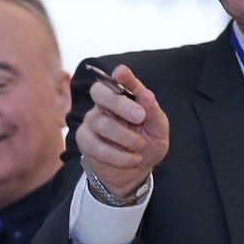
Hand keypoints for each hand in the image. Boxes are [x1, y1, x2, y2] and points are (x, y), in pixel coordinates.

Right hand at [74, 64, 169, 198]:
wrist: (137, 171)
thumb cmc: (148, 143)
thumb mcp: (158, 129)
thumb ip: (153, 111)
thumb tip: (146, 94)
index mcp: (124, 96)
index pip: (118, 80)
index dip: (120, 75)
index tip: (121, 72)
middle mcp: (104, 104)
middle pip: (99, 93)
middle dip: (119, 104)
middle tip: (140, 116)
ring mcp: (92, 122)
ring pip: (100, 123)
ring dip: (125, 137)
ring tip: (140, 146)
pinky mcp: (85, 140)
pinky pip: (96, 146)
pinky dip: (118, 155)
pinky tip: (131, 159)